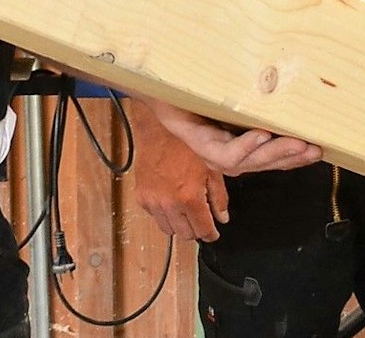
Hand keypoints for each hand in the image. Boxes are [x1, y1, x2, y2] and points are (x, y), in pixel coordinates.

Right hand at [132, 113, 229, 240]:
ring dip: (179, 225)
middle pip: (186, 235)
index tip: (213, 233)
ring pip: (168, 230)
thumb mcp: (211, 168)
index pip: (203, 230)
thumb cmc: (186, 144)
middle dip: (196, 230)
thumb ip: (218, 196)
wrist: (158, 130)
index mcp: (189, 198)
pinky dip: (163, 214)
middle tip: (201, 220)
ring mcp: (153, 202)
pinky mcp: (141, 197)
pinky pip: (154, 216)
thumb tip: (222, 217)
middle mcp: (170, 204)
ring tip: (186, 211)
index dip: (211, 234)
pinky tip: (170, 201)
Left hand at [150, 104, 322, 175]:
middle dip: (291, 158)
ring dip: (274, 153)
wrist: (162, 87)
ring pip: (248, 162)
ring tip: (297, 143)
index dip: (295, 159)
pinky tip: (261, 134)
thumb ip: (258, 104)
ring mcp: (212, 152)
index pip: (271, 159)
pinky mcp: (198, 144)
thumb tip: (293, 89)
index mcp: (238, 146)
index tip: (320, 150)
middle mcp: (226, 155)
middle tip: (315, 149)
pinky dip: (246, 145)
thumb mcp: (235, 98)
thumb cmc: (199, 90)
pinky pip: (226, 153)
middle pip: (263, 163)